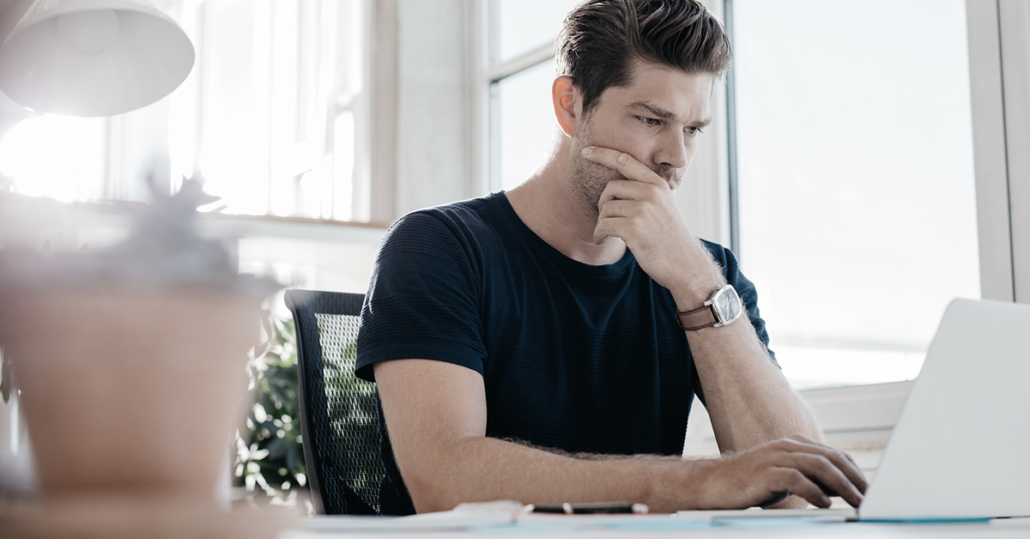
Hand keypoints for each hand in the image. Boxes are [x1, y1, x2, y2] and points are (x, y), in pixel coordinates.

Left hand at [580, 146, 722, 303]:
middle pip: (610, 188)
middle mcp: (651, 192)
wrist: (685, 264)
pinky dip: (599, 234)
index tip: (586, 151)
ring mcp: (643, 209)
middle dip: (604, 205)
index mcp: (658, 185)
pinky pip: (603, 225)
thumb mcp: (664, 207)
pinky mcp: (634, 228)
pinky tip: (603, 240)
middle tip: (608, 221)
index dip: (603, 154)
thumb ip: (645, 193)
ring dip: (602, 224)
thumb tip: (615, 186)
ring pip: (605, 208)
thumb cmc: (669, 239)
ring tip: (609, 234)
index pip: (625, 161)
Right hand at [690, 434, 868, 509]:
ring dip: (841, 485)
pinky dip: (813, 490)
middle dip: (854, 478)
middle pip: (830, 458)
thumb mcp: (784, 478)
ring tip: (855, 501)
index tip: (870, 490)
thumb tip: (841, 488)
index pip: (834, 454)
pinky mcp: (764, 473)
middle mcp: (786, 447)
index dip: (855, 472)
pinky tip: (824, 503)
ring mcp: (774, 457)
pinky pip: (795, 478)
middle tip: (869, 498)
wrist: (712, 484)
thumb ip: (810, 478)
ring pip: (817, 465)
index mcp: (793, 445)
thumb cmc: (750, 484)